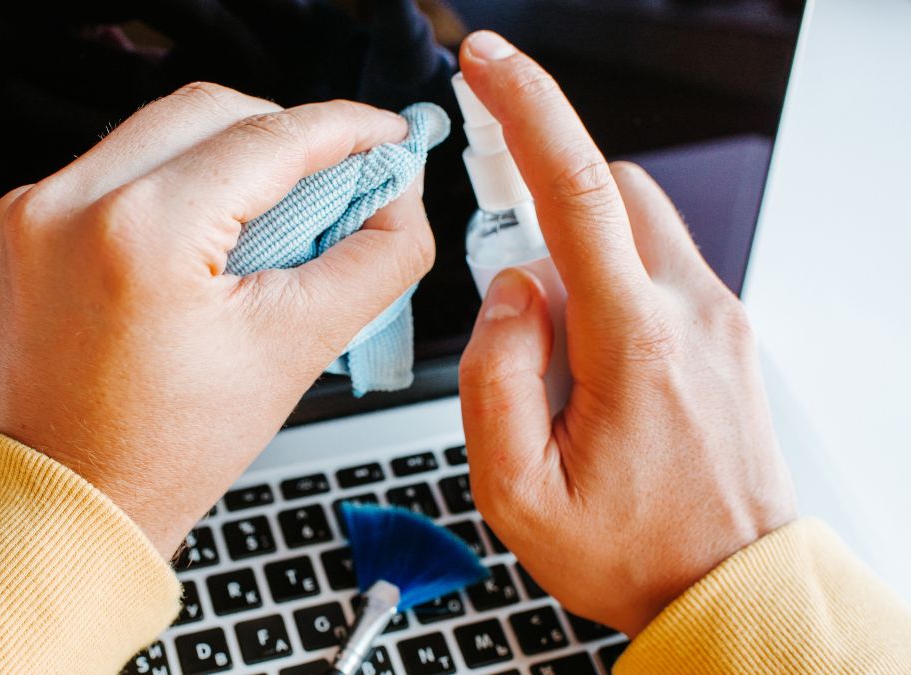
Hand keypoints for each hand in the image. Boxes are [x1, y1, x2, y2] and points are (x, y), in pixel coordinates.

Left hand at [0, 83, 433, 555]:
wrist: (72, 497)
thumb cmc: (166, 449)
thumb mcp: (297, 350)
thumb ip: (375, 260)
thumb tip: (400, 196)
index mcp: (142, 233)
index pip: (268, 139)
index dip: (345, 128)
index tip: (386, 135)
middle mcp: (74, 203)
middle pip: (214, 110)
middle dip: (288, 133)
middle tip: (341, 175)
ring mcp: (39, 207)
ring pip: (165, 127)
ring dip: (235, 149)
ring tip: (282, 207)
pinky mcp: (26, 220)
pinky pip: (122, 161)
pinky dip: (181, 173)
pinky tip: (216, 224)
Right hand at [455, 32, 797, 636]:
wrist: (728, 587)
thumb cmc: (628, 550)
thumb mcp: (516, 493)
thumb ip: (495, 377)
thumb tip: (508, 290)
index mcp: (635, 344)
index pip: (576, 193)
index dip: (526, 109)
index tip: (490, 63)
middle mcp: (691, 312)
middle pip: (611, 187)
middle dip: (545, 198)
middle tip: (505, 268)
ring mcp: (718, 317)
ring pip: (637, 219)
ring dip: (577, 246)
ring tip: (553, 344)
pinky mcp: (725, 330)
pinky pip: (659, 262)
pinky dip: (610, 277)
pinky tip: (592, 357)